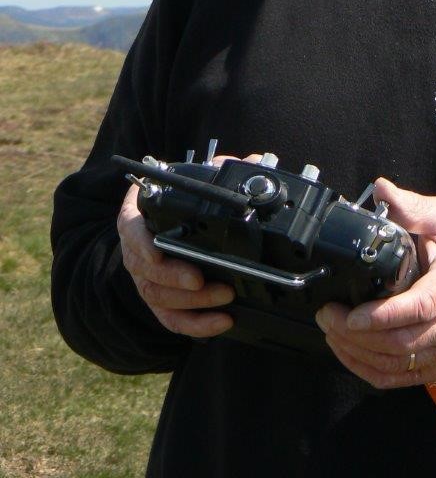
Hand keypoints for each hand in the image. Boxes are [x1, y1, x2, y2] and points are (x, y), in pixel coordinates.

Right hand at [116, 151, 261, 337]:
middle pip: (145, 271)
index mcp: (139, 216)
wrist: (174, 223)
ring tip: (224, 296)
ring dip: (192, 302)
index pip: (129, 228)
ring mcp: (147, 279)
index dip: (140, 242)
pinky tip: (221, 322)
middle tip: (202, 280)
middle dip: (174, 278)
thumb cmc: (184, 201)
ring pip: (159, 297)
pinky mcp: (162, 302)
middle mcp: (138, 250)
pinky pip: (172, 319)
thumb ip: (221, 169)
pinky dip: (196, 325)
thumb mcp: (197, 179)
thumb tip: (254, 162)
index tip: (158, 251)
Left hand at [315, 177, 435, 387]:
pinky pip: (403, 378)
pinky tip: (350, 355)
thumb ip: (414, 207)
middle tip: (328, 316)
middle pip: (404, 342)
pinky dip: (371, 371)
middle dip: (359, 336)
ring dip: (360, 354)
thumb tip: (381, 189)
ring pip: (400, 364)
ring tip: (331, 332)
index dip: (384, 316)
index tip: (351, 315)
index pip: (420, 308)